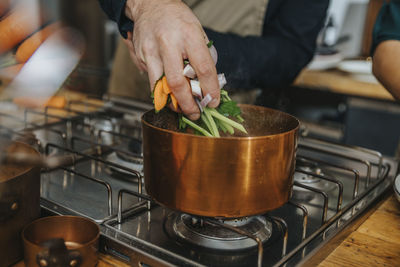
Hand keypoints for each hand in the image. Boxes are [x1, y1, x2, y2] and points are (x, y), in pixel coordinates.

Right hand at [123, 0, 219, 119]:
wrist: (150, 4)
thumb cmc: (177, 19)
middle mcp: (168, 42)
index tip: (213, 101)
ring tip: (181, 108)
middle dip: (187, 104)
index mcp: (189, 34)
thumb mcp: (198, 31)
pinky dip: (161, 90)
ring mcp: (151, 50)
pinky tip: (168, 91)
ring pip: (160, 86)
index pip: (203, 68)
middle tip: (195, 113)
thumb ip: (203, 57)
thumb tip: (209, 85)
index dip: (209, 90)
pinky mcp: (140, 56)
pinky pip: (152, 80)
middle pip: (177, 82)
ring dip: (172, 102)